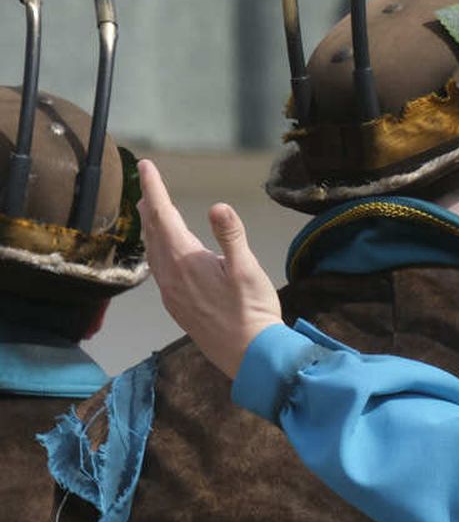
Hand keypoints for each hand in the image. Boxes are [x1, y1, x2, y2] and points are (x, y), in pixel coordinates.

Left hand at [136, 159, 282, 378]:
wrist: (248, 355)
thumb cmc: (252, 310)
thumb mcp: (247, 268)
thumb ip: (230, 235)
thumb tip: (217, 206)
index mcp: (185, 261)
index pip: (163, 216)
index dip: (154, 188)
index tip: (144, 166)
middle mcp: (171, 276)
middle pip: (153, 232)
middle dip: (149, 205)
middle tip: (144, 183)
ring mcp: (171, 293)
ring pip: (153, 252)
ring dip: (150, 228)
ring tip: (149, 212)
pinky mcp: (177, 306)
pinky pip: (158, 269)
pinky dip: (156, 249)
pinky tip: (163, 253)